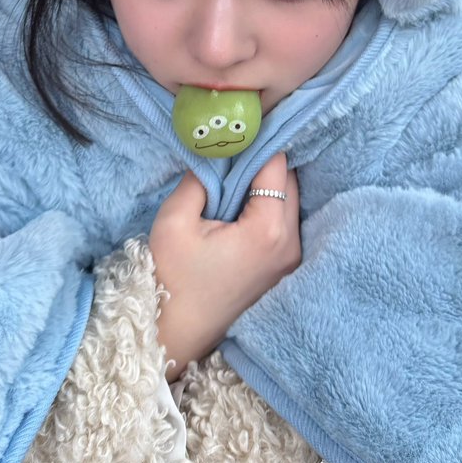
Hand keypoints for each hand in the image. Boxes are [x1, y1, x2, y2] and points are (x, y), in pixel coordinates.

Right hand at [149, 152, 300, 380]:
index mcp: (268, 230)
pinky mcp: (284, 271)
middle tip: (233, 148)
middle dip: (264, 161)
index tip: (239, 126)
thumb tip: (218, 151)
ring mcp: (291, 261)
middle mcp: (291, 245)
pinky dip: (268, 206)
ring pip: (289, 201)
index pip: (276, 163)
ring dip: (267, 184)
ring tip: (233, 176)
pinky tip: (240, 204)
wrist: (173, 337)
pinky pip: (285, 222)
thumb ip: (200, 177)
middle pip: (289, 180)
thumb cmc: (170, 278)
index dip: (258, 140)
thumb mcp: (175, 219)